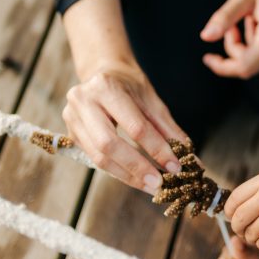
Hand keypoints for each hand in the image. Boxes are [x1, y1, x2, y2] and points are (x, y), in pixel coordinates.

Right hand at [62, 60, 186, 194]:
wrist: (103, 72)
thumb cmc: (130, 85)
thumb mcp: (152, 100)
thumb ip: (168, 129)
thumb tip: (188, 156)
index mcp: (106, 87)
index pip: (135, 126)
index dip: (157, 149)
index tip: (175, 166)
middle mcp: (83, 101)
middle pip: (109, 144)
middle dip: (136, 167)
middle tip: (158, 183)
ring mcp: (72, 118)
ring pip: (99, 157)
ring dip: (127, 175)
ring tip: (149, 186)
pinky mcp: (70, 133)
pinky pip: (95, 159)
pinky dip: (117, 171)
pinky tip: (134, 178)